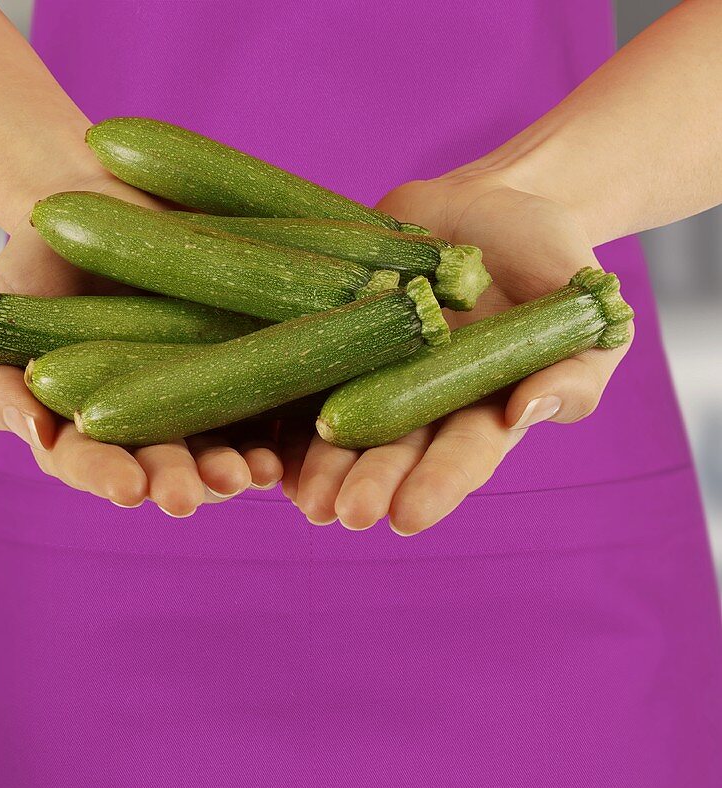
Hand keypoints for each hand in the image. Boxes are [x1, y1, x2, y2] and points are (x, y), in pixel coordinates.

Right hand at [0, 173, 282, 514]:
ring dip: (228, 471)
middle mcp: (145, 430)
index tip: (126, 487)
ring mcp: (194, 404)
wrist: (91, 207)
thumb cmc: (30, 276)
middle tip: (185, 496)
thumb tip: (36, 432)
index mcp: (84, 431)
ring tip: (241, 478)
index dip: (107, 476)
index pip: (90, 464)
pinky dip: (271, 433)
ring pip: (216, 450)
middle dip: (175, 482)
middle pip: (162, 468)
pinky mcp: (240, 371)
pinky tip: (279, 448)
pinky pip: (261, 410)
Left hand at [291, 172, 632, 533]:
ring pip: (345, 427)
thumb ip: (573, 372)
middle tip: (347, 515)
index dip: (436, 486)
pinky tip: (270, 448)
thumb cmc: (552, 262)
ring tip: (307, 498)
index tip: (408, 516)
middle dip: (370, 484)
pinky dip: (288, 412)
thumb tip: (525, 412)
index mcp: (481, 410)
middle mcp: (422, 404)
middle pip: (394, 452)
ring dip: (324, 466)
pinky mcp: (340, 335)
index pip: (461, 456)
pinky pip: (309, 376)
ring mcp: (376, 371)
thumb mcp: (586, 313)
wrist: (494, 202)